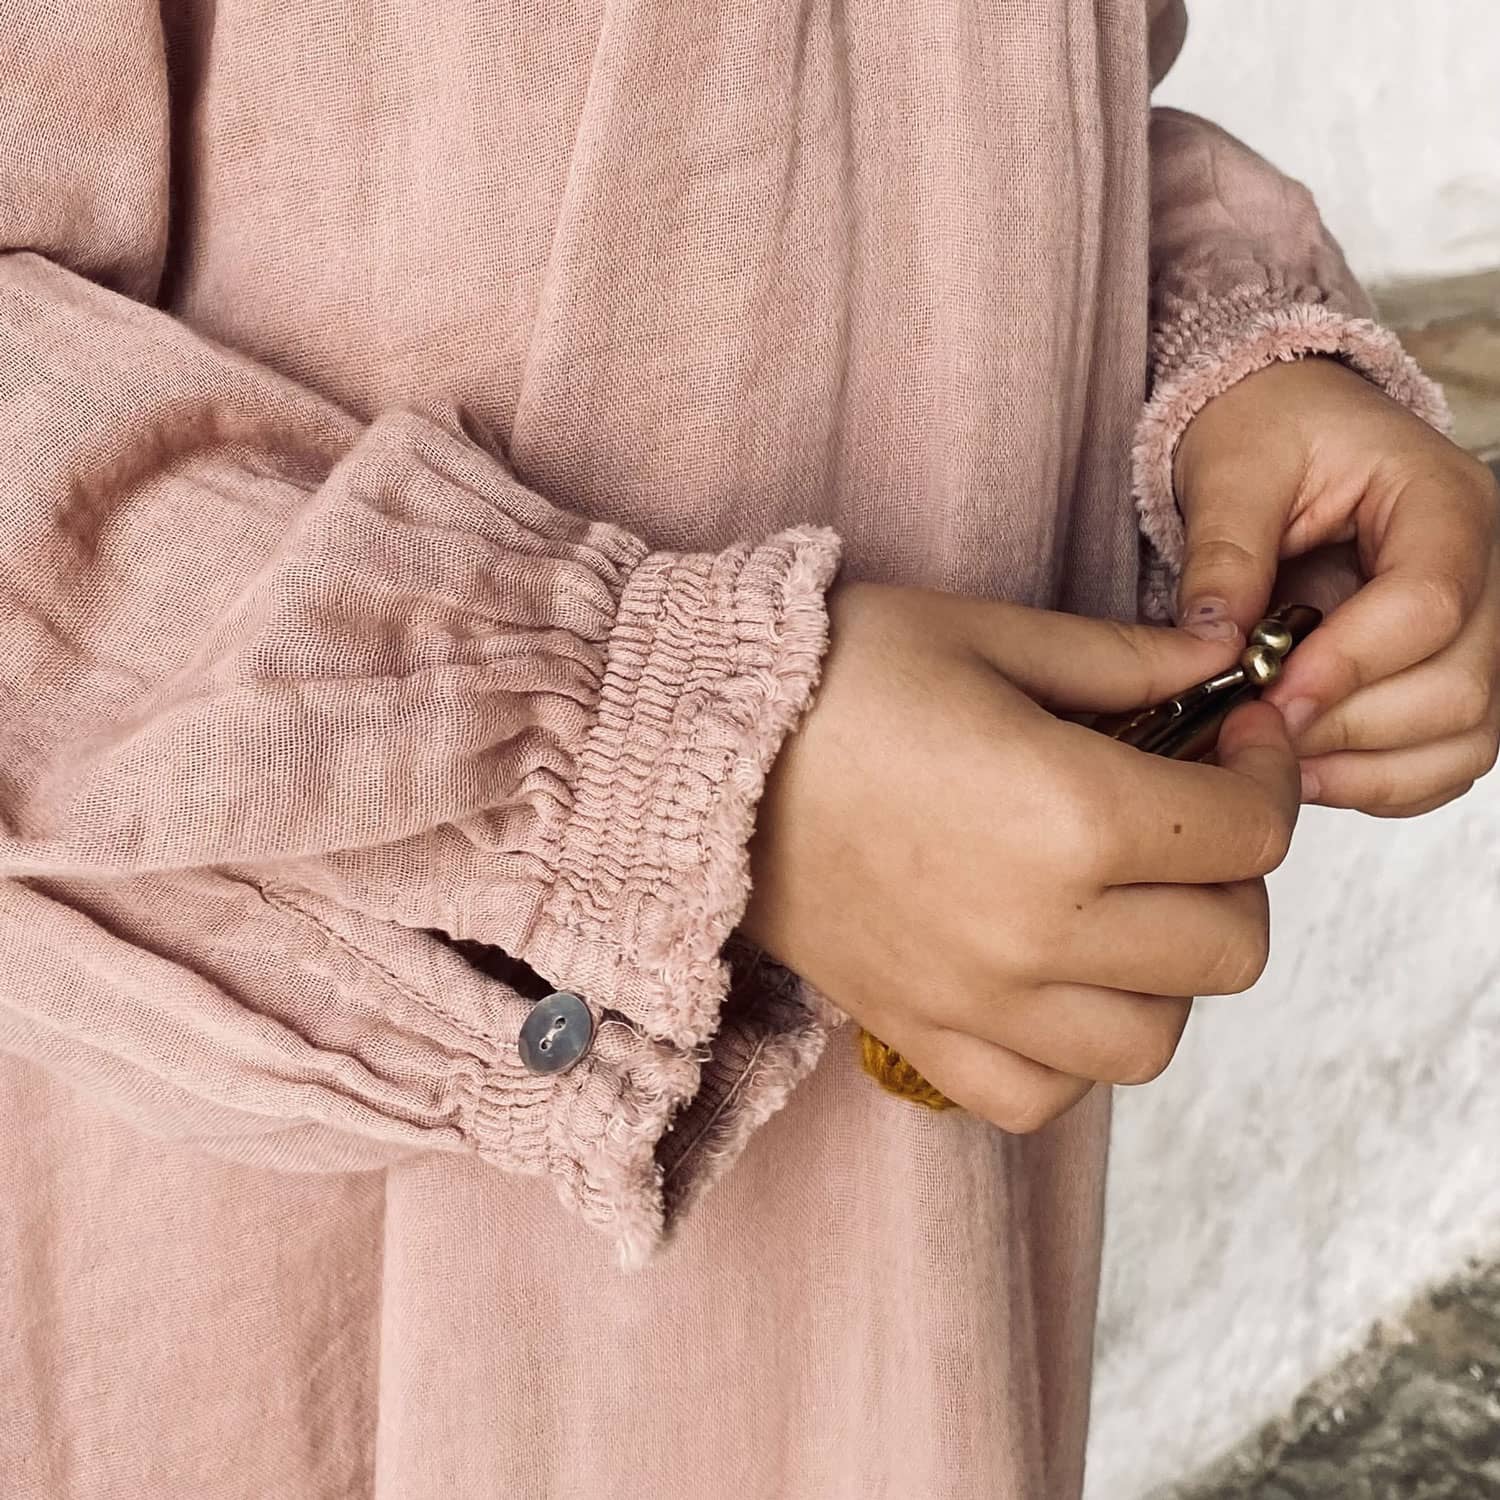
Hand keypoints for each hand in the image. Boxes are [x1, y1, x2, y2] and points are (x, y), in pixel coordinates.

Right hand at [742, 582, 1300, 1130]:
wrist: (690, 755)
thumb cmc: (832, 676)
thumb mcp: (983, 632)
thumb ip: (1122, 658)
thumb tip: (1218, 664)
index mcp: (1072, 814)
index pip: (1250, 831)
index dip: (1268, 772)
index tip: (1239, 737)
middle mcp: (1039, 931)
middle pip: (1230, 948)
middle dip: (1237, 875)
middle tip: (1189, 818)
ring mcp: (976, 1001)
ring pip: (1153, 1040)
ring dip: (1168, 973)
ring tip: (1125, 907)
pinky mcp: (917, 1035)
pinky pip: (1042, 1098)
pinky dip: (1073, 1056)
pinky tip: (1052, 985)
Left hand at [1174, 355, 1499, 816]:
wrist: (1286, 430)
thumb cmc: (1269, 433)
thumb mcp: (1231, 469)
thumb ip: (1224, 555)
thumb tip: (1214, 647)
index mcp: (1444, 502)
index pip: (1430, 603)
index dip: (1348, 664)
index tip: (1265, 695)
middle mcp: (1487, 570)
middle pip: (1461, 685)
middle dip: (1346, 724)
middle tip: (1252, 733)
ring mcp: (1479, 630)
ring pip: (1468, 736)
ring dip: (1365, 766)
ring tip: (1274, 759)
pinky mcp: (1451, 674)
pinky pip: (1447, 758)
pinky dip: (1381, 781)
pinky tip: (1305, 769)